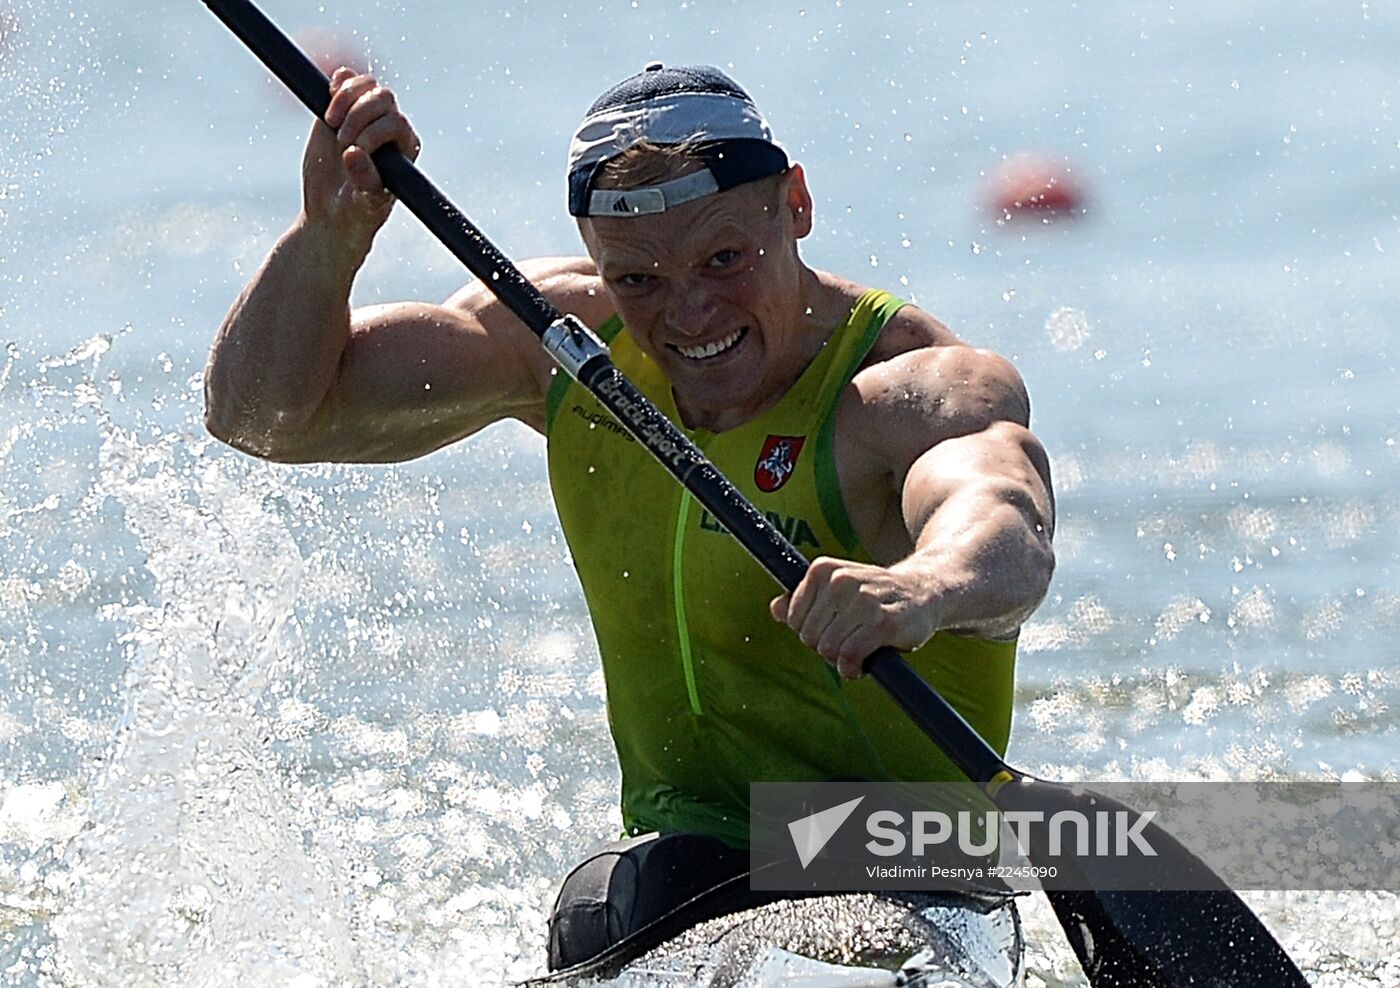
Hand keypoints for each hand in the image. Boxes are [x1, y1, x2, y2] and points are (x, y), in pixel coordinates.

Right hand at [301, 67, 421, 243]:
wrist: (332, 211)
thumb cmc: (357, 211)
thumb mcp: (365, 203)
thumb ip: (365, 181)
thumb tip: (354, 153)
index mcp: (405, 146)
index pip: (396, 122)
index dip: (372, 132)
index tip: (352, 151)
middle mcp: (389, 126)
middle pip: (383, 97)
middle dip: (358, 115)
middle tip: (341, 140)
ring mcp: (366, 114)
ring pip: (365, 84)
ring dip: (345, 97)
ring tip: (331, 122)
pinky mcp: (341, 107)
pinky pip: (344, 79)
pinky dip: (335, 85)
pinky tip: (327, 108)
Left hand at [769, 557, 941, 678]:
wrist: (925, 590)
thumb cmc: (876, 595)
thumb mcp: (838, 588)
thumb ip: (804, 599)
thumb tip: (775, 608)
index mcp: (824, 569)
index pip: (794, 619)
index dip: (811, 633)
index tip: (832, 630)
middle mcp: (842, 580)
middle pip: (810, 637)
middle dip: (825, 648)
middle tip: (848, 642)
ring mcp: (864, 600)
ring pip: (828, 648)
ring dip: (841, 660)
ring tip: (858, 651)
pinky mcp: (885, 623)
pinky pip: (850, 656)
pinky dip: (852, 668)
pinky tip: (861, 665)